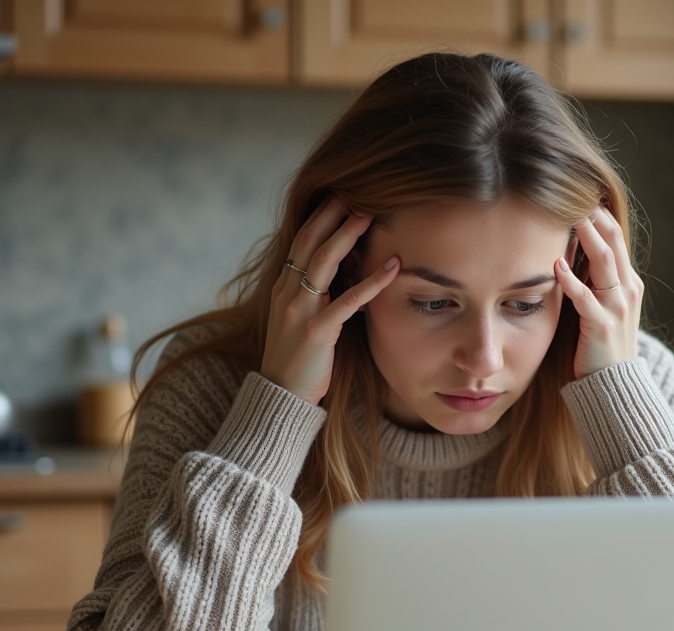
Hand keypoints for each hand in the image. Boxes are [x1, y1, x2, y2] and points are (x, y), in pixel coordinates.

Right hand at [260, 196, 399, 404]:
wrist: (281, 396)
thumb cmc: (300, 360)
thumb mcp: (301, 319)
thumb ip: (316, 294)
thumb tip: (343, 271)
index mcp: (283, 287)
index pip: (302, 240)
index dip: (322, 215)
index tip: (343, 195)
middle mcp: (287, 292)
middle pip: (310, 240)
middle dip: (333, 213)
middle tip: (357, 190)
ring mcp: (298, 311)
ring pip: (323, 262)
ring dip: (348, 235)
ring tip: (371, 215)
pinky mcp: (315, 332)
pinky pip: (347, 301)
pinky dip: (371, 282)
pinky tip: (392, 268)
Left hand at [554, 206, 643, 379]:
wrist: (614, 386)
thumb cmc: (600, 346)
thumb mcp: (601, 307)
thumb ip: (591, 282)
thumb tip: (567, 253)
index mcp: (627, 283)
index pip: (615, 238)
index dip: (599, 215)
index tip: (578, 195)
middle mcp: (627, 290)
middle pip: (613, 242)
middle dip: (594, 217)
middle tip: (573, 194)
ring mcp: (617, 307)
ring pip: (604, 262)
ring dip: (586, 237)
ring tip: (570, 217)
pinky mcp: (601, 326)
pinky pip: (586, 298)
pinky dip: (571, 280)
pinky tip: (556, 265)